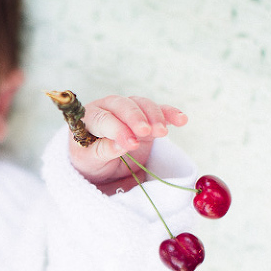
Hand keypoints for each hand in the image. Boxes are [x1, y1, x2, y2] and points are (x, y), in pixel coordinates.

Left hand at [68, 95, 186, 194]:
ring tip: (162, 132)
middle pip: (124, 105)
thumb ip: (103, 151)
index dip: (117, 129)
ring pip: (142, 105)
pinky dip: (170, 114)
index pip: (103, 119)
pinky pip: (159, 111)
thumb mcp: (90, 161)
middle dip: (136, 118)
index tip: (131, 143)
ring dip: (154, 116)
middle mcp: (109, 108)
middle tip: (147, 132)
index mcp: (89, 117)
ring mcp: (129, 111)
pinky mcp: (145, 118)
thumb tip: (120, 145)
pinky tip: (182, 120)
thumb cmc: (89, 161)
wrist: (99, 166)